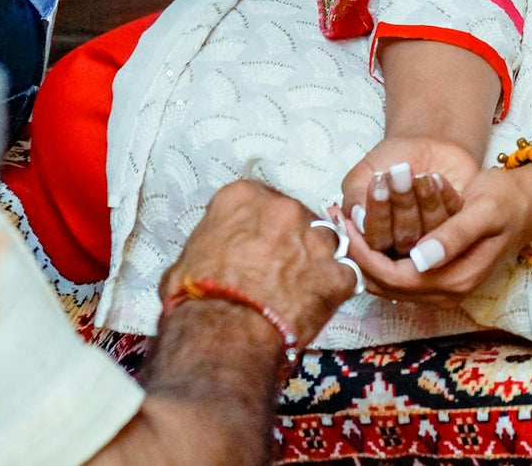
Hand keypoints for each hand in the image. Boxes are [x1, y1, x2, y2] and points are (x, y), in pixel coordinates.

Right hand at [160, 180, 355, 348]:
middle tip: (279, 270)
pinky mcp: (335, 273)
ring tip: (302, 288)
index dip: (261, 227)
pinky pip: (345, 275)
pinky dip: (335, 289)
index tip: (256, 246)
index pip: (260, 200)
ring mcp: (314, 238)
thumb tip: (209, 257)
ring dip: (317, 261)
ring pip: (327, 240)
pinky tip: (318, 306)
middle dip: (292, 240)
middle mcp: (284, 208)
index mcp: (243, 197)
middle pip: (297, 217)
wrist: (221, 336)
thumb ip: (209, 244)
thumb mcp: (186, 260)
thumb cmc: (195, 300)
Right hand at [341, 138, 471, 255]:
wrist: (422, 144)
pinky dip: (443, 195)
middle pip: (403, 239)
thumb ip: (355, 196)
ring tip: (418, 172)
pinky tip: (435, 177)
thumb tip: (356, 221)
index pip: (375, 240)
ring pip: (430, 231)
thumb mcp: (364, 173)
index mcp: (376, 240)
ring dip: (423, 198)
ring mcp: (434, 239)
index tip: (378, 183)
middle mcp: (405, 247)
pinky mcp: (460, 227)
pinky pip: (455, 220)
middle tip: (400, 171)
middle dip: (402, 202)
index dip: (377, 214)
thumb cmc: (390, 161)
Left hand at [345, 163, 531, 306]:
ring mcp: (442, 286)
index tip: (344, 222)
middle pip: (386, 285)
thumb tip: (420, 258)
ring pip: (388, 281)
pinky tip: (365, 227)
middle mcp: (447, 290)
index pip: (395, 277)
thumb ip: (453, 236)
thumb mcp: (482, 210)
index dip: (365, 254)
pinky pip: (398, 271)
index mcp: (456, 279)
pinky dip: (377, 252)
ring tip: (342, 221)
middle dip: (357, 254)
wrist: (528, 202)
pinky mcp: (438, 274)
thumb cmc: (506, 199)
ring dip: (364, 253)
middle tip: (334, 219)